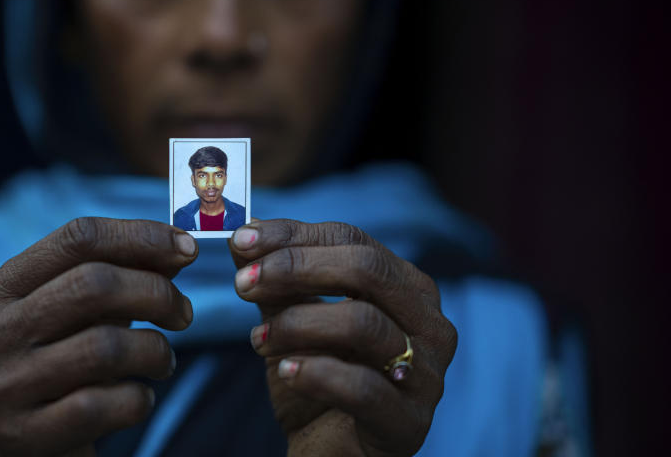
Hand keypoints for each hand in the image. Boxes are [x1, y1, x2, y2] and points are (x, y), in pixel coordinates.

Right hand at [0, 218, 197, 456]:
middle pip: (93, 285)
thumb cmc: (65, 364)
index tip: (188, 248)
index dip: (141, 236)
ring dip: (153, 351)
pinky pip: (103, 405)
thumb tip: (180, 249)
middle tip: (183, 313)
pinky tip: (139, 398)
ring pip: (104, 347)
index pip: (78, 237)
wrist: (25, 446)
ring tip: (163, 361)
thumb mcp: (86, 313)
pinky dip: (138, 399)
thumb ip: (127, 275)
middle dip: (156, 293)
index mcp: (5, 286)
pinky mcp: (24, 434)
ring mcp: (5, 384)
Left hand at [228, 219, 456, 456]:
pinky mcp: (409, 424)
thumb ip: (275, 280)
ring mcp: (427, 374)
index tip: (241, 240)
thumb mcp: (293, 320)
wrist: (329, 455)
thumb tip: (241, 234)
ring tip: (257, 339)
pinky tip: (285, 372)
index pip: (352, 240)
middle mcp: (430, 323)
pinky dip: (317, 374)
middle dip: (295, 268)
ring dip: (298, 323)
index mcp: (407, 287)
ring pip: (363, 323)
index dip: (293, 235)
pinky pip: (364, 388)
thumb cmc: (319, 381)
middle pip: (367, 269)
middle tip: (243, 283)